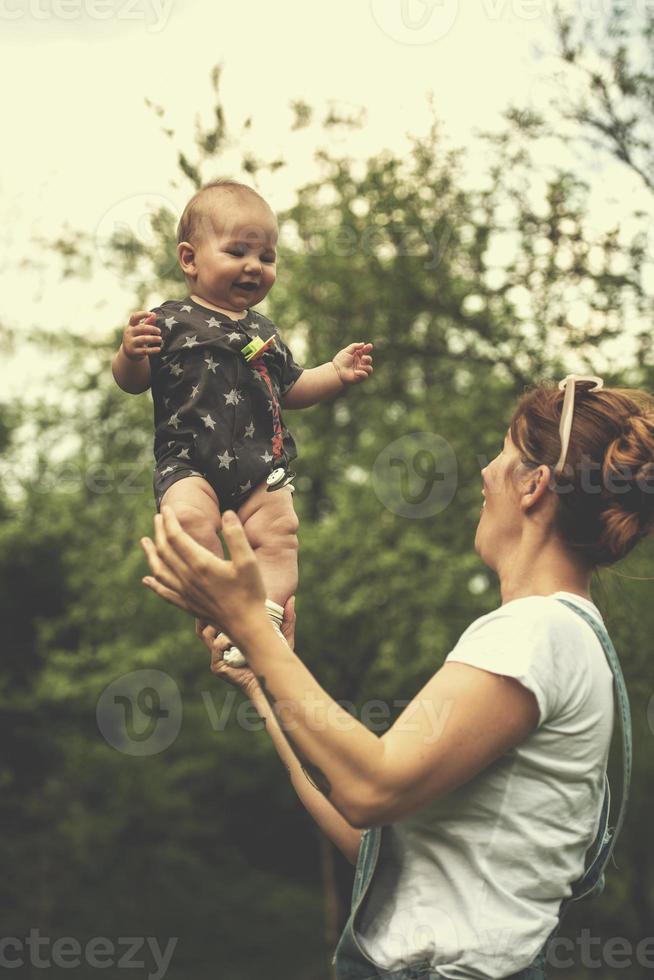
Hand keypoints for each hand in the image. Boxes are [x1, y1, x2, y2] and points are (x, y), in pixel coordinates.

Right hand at [122, 311, 161, 360]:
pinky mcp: (134, 352)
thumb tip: (154, 315)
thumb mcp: (141, 329)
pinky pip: (144, 350)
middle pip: (141, 328)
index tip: (150, 314)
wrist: (130, 352)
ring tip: (160, 339)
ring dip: (153, 338)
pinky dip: (152, 350)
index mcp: (131, 326)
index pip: (134, 317)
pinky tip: (159, 349)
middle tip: (159, 331)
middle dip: (152, 329)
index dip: (142, 314)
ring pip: (142, 339)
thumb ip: (148, 322)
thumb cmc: (138, 337)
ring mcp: (130, 343)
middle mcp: (129, 333)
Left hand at [140, 507, 267, 644]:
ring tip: (144, 542)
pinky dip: (153, 584)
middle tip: (158, 517)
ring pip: (159, 570)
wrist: (246, 626)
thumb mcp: (248, 560)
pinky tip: (146, 580)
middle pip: (164, 551)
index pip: (176, 537)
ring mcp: (185, 593)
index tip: (167, 509)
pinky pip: (164, 592)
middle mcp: (188, 578)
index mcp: (201, 564)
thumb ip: (236, 536)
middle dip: (159, 532)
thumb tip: (227, 514)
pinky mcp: (187, 605)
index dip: (169, 522)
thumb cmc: (250, 592)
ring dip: (150, 554)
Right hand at [196, 596, 296, 700]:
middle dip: (211, 612)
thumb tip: (292, 598)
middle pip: (204, 625)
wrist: (272, 685)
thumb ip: (287, 618)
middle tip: (225, 604)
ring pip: (207, 634)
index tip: (228, 595)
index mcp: (231, 636)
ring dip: (219, 624)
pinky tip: (236, 638)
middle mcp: (221, 645)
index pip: (213, 618)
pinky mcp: (218, 666)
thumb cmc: (277, 661)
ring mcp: (218, 656)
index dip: (215, 606)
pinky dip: (225, 639)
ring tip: (233, 622)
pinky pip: (217, 647)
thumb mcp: (283, 636)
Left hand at [332, 342, 372, 385]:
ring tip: (360, 366)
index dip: (368, 348)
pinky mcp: (360, 377)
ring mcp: (360, 370)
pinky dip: (362, 373)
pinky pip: (366, 375)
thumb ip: (355, 346)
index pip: (365, 351)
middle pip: (369, 360)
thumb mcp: (347, 351)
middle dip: (368, 358)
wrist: (336, 371)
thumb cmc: (340, 361)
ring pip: (369, 368)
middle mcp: (359, 363)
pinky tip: (356, 372)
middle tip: (363, 359)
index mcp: (357, 356)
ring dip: (366, 367)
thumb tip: (363, 344)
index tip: (370, 346)